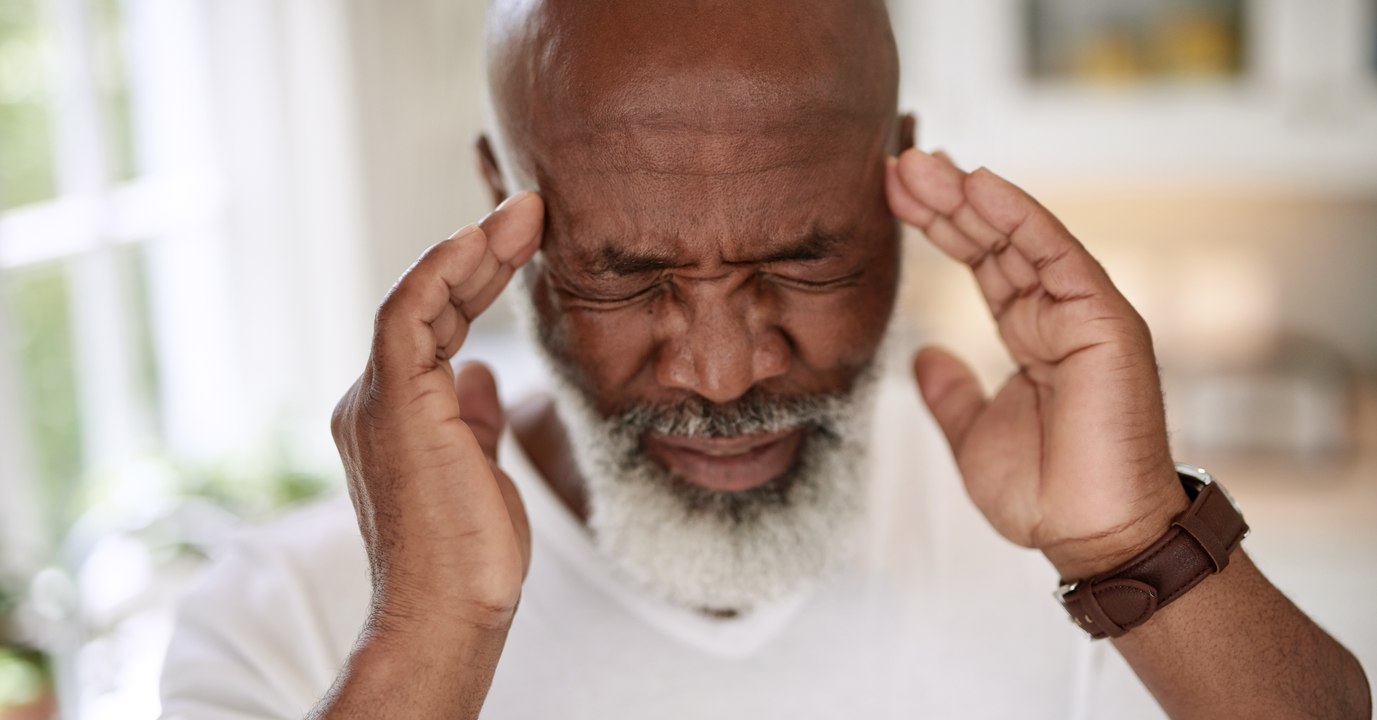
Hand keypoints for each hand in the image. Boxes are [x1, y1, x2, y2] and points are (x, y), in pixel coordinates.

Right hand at [331, 192, 542, 630]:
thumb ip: (473, 418)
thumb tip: (481, 373)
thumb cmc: (468, 556)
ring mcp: (376, 400)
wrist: (449, 612)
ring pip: (418, 300)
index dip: (479, 278)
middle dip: (481, 253)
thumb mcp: (481, 470)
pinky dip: (441, 272)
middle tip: (532, 210)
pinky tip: (479, 240)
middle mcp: (374, 399)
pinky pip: (407, 316)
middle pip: (429, 304)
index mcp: (396, 414)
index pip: (437, 325)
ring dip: (473, 250)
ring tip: (527, 213)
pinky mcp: (391, 404)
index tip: (527, 241)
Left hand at [885, 150, 1187, 580]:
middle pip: (996, 242)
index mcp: (1032, 336)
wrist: (1091, 537)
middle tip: (898, 161)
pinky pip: (1057, 255)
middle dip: (945, 200)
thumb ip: (949, 393)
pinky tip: (979, 183)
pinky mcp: (1104, 322)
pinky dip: (1019, 216)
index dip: (939, 226)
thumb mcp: (972, 435)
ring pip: (1021, 238)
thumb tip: (923, 357)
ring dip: (970, 196)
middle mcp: (1058, 316)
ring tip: (921, 163)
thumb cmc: (1045, 494)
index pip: (982, 264)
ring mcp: (1084, 315)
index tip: (892, 195)